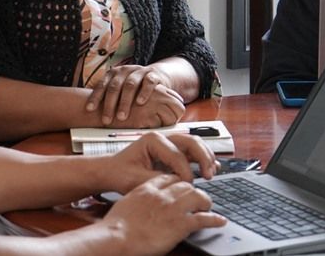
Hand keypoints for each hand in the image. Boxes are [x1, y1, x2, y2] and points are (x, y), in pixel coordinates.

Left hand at [87, 64, 183, 125]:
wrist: (156, 75)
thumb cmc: (134, 87)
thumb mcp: (120, 89)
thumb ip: (109, 98)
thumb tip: (90, 115)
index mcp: (113, 74)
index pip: (101, 85)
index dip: (95, 97)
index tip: (89, 109)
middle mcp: (124, 71)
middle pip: (114, 87)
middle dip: (109, 104)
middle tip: (106, 120)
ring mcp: (139, 72)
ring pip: (130, 85)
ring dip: (125, 102)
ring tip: (122, 117)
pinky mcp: (153, 75)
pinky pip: (148, 82)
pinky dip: (144, 93)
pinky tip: (140, 103)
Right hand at [101, 174, 226, 255]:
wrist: (117, 237)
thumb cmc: (115, 227)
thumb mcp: (125, 206)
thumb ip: (136, 202)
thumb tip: (138, 208)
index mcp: (147, 189)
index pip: (168, 178)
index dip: (177, 182)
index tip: (180, 187)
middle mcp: (162, 195)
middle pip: (186, 185)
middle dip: (193, 190)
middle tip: (197, 198)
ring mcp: (173, 208)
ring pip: (198, 197)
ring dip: (205, 202)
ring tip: (208, 207)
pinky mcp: (181, 224)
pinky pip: (204, 218)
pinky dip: (214, 219)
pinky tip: (220, 221)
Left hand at [105, 132, 219, 193]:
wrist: (112, 172)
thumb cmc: (121, 174)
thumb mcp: (137, 180)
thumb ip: (159, 180)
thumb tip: (179, 183)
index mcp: (153, 140)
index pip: (177, 155)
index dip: (185, 172)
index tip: (187, 187)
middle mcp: (162, 137)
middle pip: (191, 142)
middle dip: (203, 158)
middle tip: (209, 175)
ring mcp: (168, 143)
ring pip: (195, 144)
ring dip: (206, 157)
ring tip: (211, 172)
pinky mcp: (172, 151)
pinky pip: (192, 152)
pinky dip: (203, 159)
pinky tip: (211, 168)